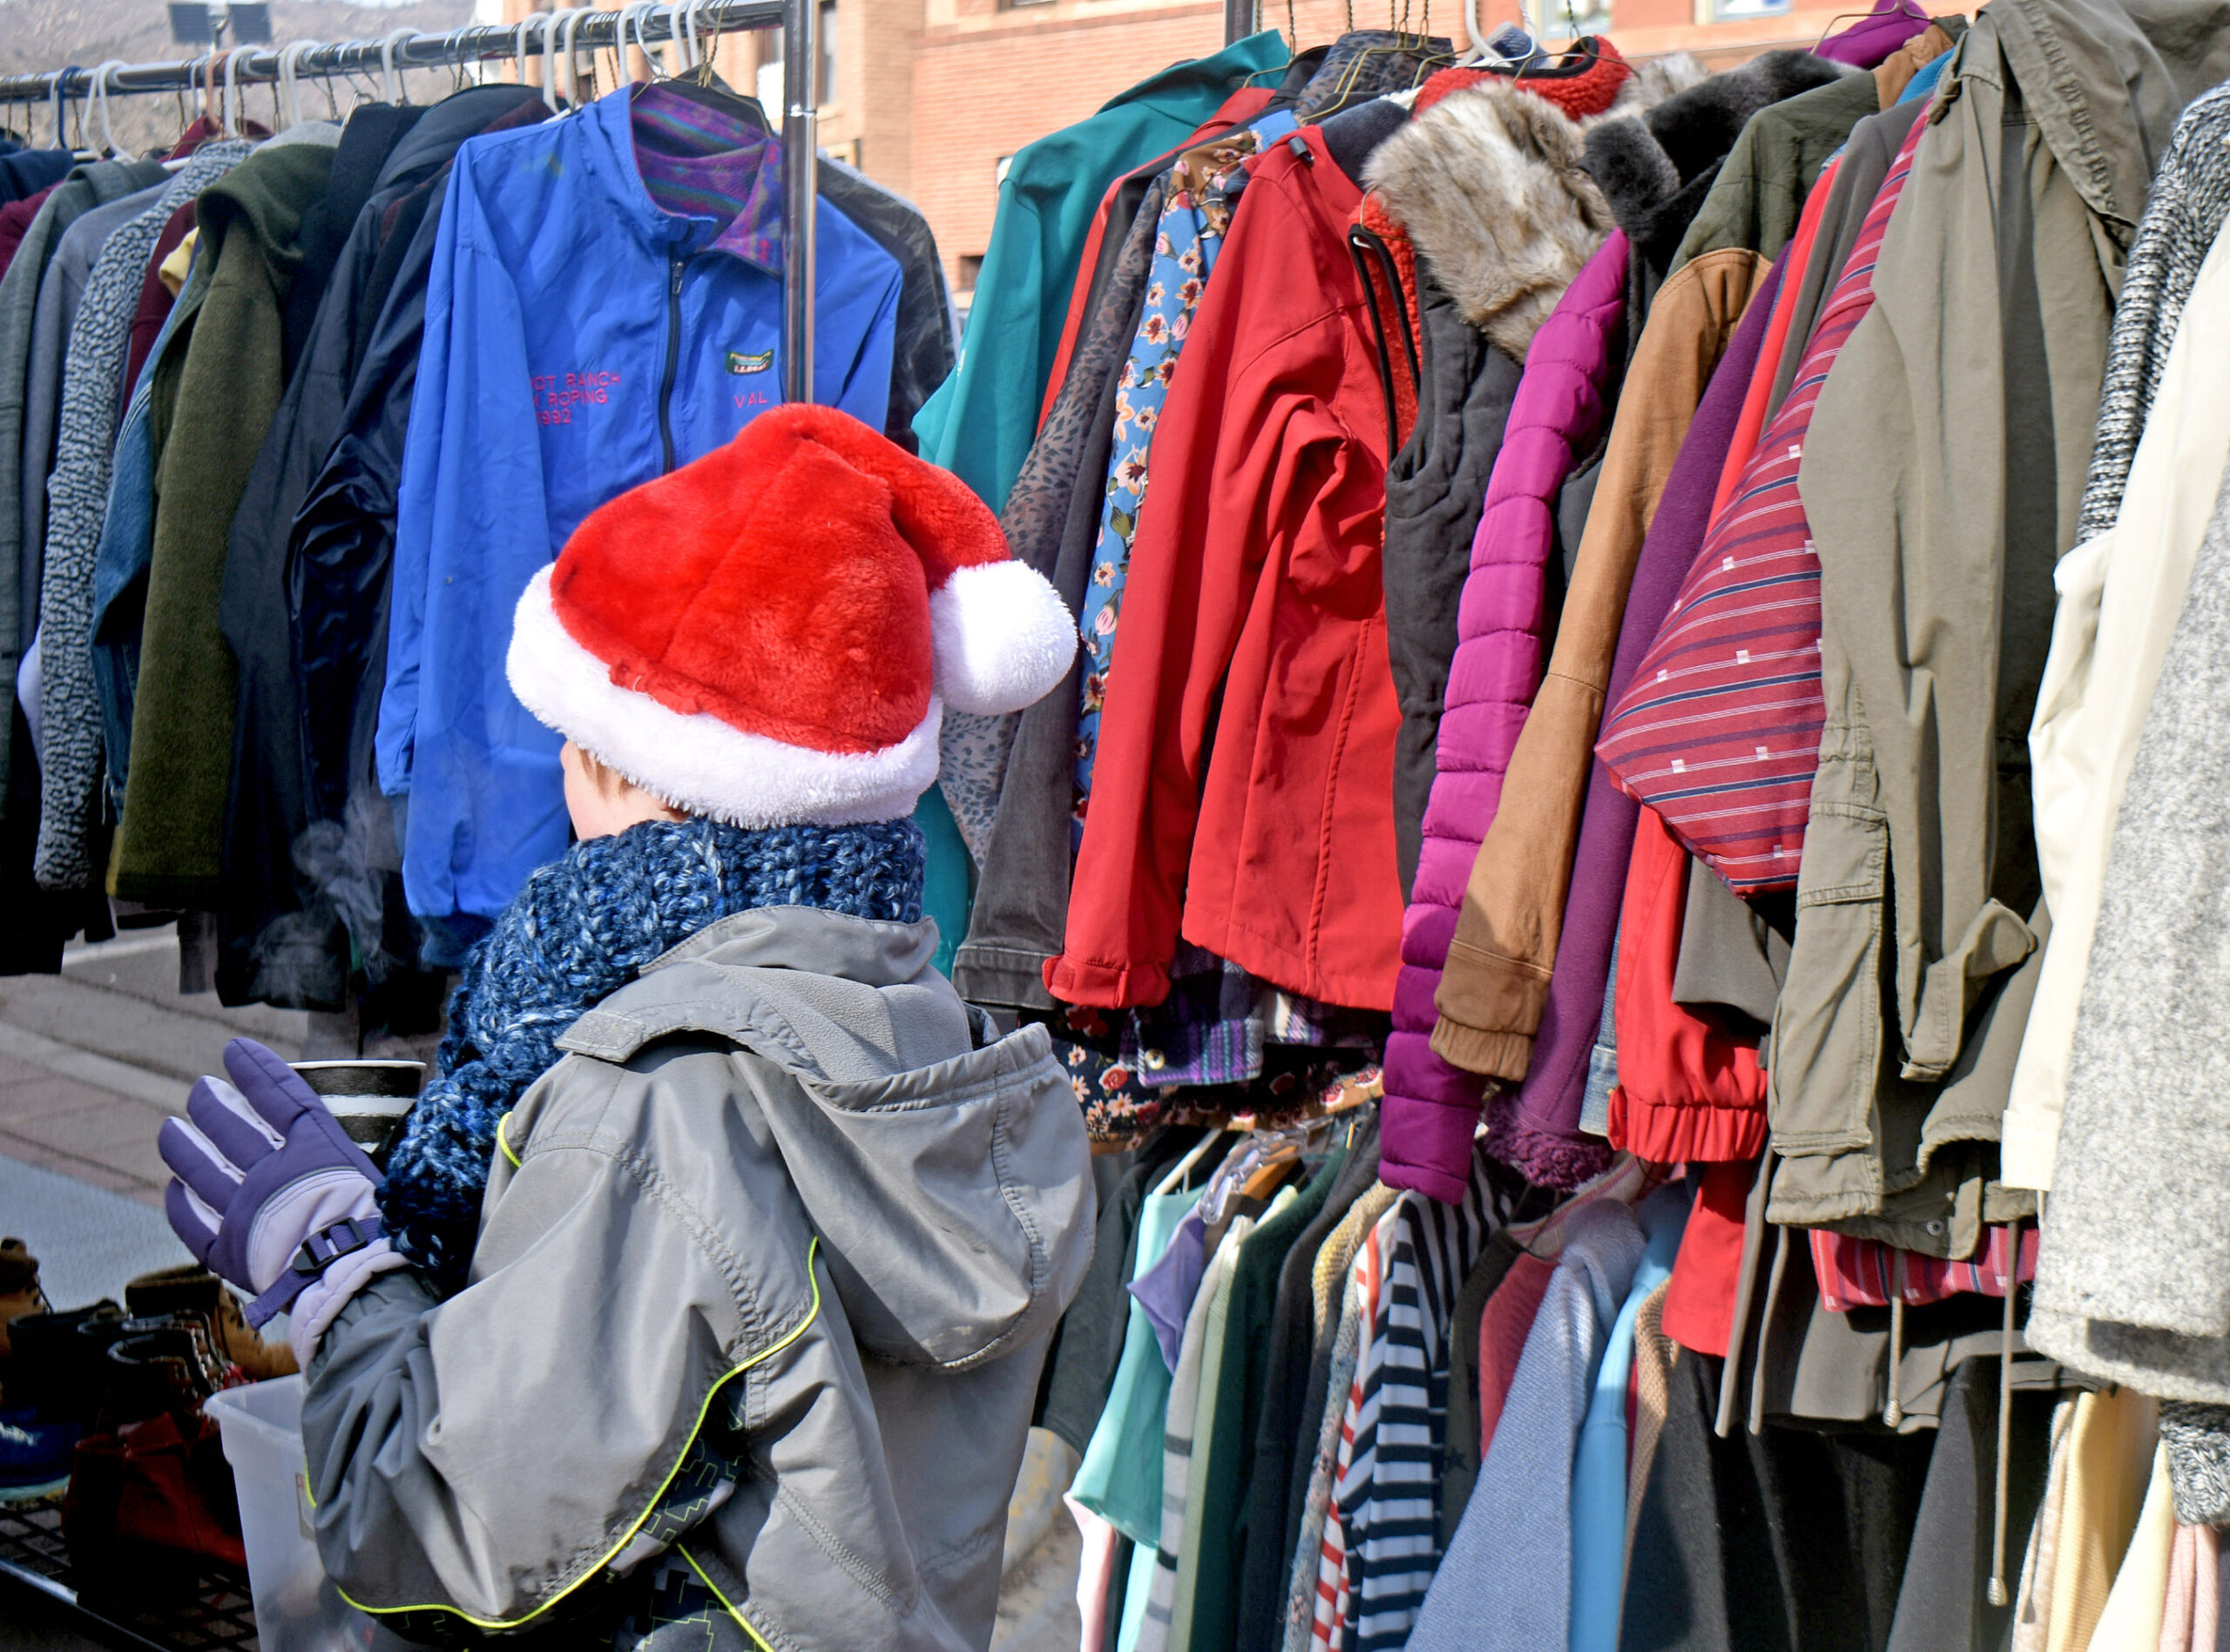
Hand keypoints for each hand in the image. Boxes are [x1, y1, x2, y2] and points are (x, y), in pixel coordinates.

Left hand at [160, 1039, 404, 1364]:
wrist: (355, 1281)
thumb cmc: (378, 1228)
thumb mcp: (371, 1174)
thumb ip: (342, 1152)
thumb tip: (334, 1131)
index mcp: (311, 1151)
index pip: (278, 1097)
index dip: (255, 1070)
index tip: (234, 1049)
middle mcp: (270, 1174)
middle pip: (230, 1128)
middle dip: (211, 1102)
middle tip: (201, 1089)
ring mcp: (243, 1213)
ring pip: (200, 1169)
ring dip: (182, 1145)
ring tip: (170, 1129)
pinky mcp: (229, 1252)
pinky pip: (193, 1224)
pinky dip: (180, 1204)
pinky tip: (175, 1189)